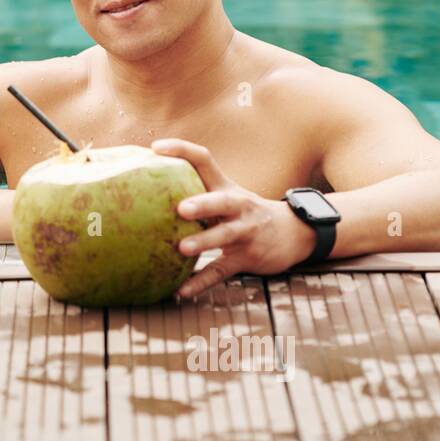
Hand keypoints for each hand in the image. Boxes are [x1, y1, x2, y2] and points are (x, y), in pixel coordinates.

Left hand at [151, 139, 316, 298]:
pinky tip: (181, 291)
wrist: (293, 233)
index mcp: (226, 187)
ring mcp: (245, 231)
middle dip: (202, 203)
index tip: (155, 148)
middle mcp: (237, 206)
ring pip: (225, 235)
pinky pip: (221, 271)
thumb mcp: (226, 196)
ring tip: (183, 249)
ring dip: (204, 241)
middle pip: (221, 200)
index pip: (204, 159)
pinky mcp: (247, 257)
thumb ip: (196, 190)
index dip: (181, 150)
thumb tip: (146, 187)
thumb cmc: (244, 212)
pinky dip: (201, 282)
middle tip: (180, 208)